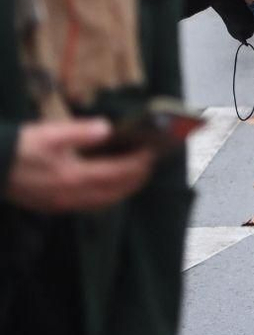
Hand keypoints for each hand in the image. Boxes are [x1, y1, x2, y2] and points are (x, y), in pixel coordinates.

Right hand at [4, 119, 155, 212]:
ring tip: (134, 176)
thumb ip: (82, 132)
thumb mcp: (52, 133)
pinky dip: (105, 196)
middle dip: (135, 180)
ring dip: (122, 190)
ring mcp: (62, 204)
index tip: (151, 153)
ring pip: (102, 202)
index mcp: (73, 177)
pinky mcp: (53, 206)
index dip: (137, 163)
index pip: (117, 173)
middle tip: (149, 166)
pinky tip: (107, 186)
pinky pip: (88, 205)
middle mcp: (71, 195)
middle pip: (114, 192)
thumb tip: (107, 129)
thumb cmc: (21, 147)